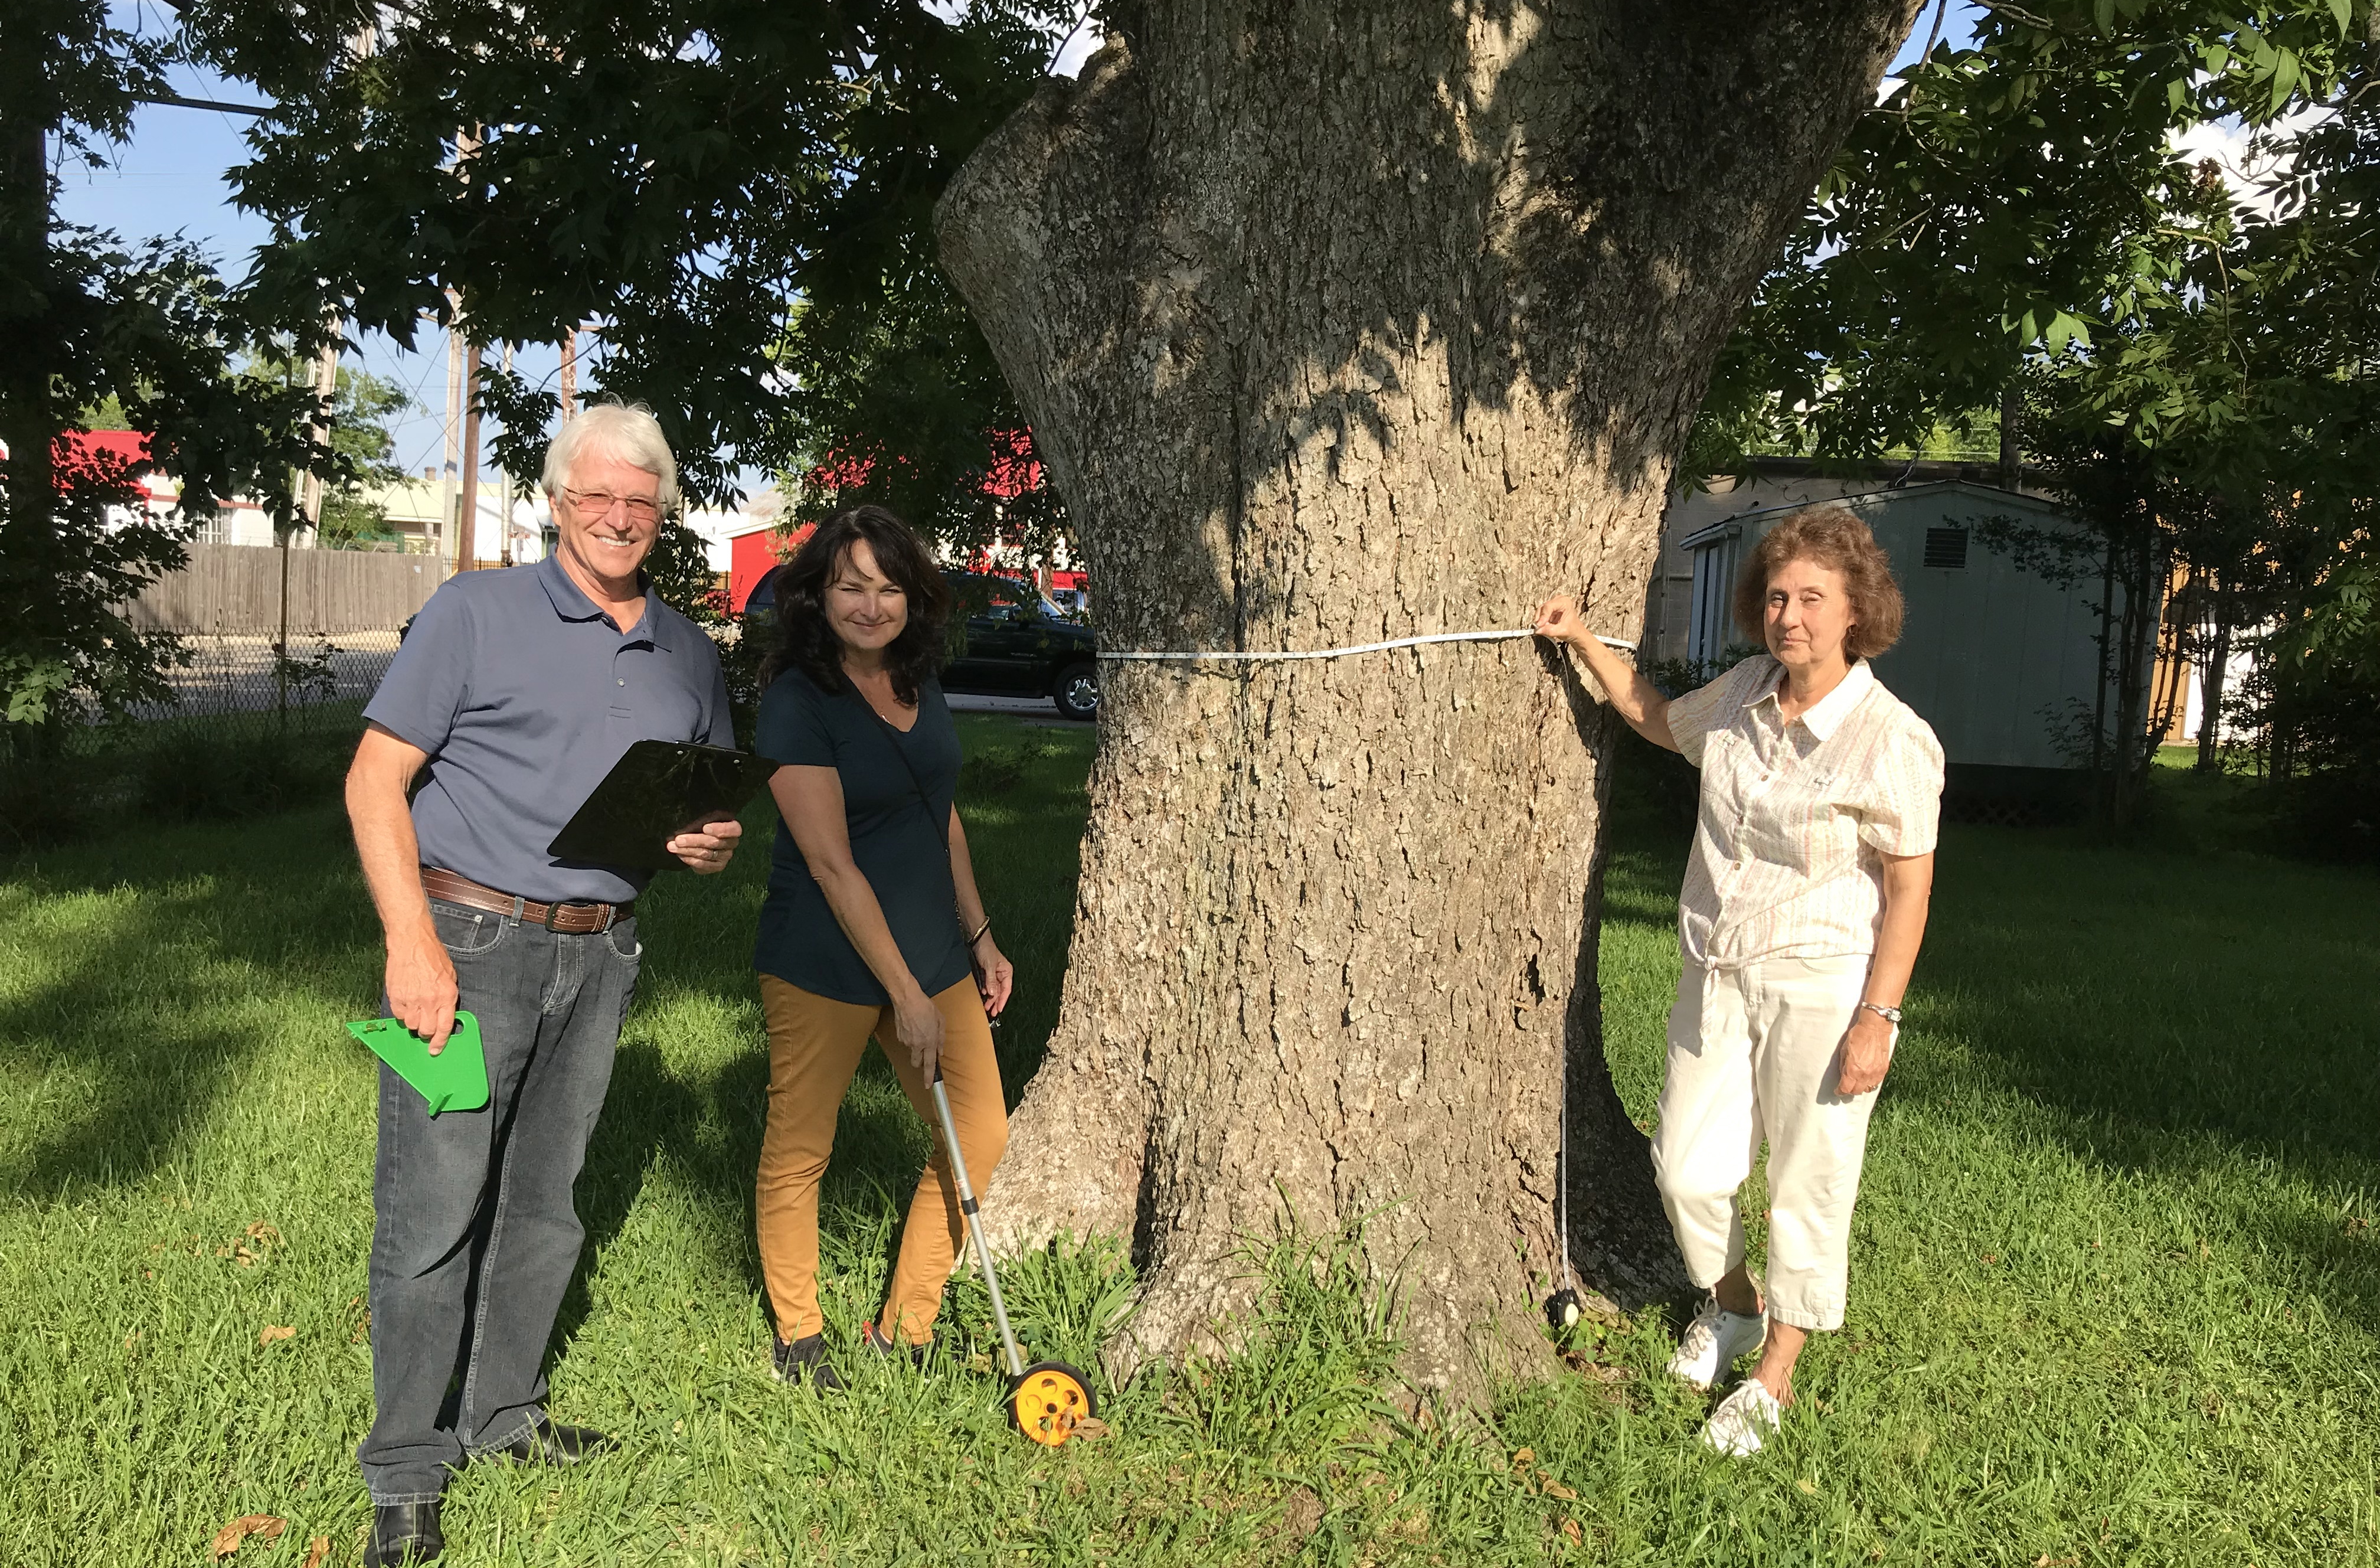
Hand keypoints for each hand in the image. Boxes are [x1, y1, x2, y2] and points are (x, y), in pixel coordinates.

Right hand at [387, 926, 459, 1056]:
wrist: (411, 942)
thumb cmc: (433, 956)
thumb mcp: (450, 976)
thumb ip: (448, 997)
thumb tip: (444, 1015)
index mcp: (447, 996)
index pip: (444, 1027)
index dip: (440, 1042)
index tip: (435, 1050)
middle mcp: (429, 1001)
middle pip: (426, 1030)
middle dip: (426, 1031)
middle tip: (425, 1022)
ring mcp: (411, 999)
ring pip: (410, 1025)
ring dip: (413, 1021)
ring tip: (415, 1007)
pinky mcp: (395, 996)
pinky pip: (397, 1015)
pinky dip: (401, 1012)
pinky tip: (405, 1000)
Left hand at [668, 818, 741, 874]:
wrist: (697, 841)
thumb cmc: (700, 825)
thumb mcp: (702, 817)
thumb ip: (700, 816)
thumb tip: (686, 809)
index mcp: (733, 828)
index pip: (734, 829)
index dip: (721, 829)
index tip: (705, 827)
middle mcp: (732, 842)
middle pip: (716, 842)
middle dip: (695, 841)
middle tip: (678, 839)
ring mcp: (725, 856)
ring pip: (707, 854)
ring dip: (688, 850)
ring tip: (673, 846)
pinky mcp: (717, 866)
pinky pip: (704, 865)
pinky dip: (690, 860)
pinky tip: (680, 855)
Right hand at [893, 988, 945, 1079]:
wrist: (907, 999)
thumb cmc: (926, 1007)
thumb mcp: (941, 1021)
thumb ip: (941, 1038)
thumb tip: (940, 1051)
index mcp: (930, 1042)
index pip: (929, 1064)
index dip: (928, 1077)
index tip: (927, 1086)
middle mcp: (917, 1045)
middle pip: (917, 1062)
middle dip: (920, 1062)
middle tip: (924, 1052)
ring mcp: (906, 1041)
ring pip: (911, 1050)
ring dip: (915, 1045)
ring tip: (919, 1029)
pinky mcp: (899, 1035)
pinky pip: (906, 1041)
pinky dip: (909, 1037)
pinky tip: (912, 1025)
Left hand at [972, 933, 1013, 1018]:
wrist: (977, 940)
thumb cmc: (987, 949)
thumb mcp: (989, 966)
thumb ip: (991, 980)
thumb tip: (992, 994)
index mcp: (1007, 971)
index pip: (1006, 989)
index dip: (1003, 1000)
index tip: (999, 1009)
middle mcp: (1002, 974)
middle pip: (1000, 992)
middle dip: (996, 1002)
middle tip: (992, 1012)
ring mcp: (994, 974)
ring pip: (994, 990)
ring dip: (990, 999)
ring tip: (986, 1007)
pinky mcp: (987, 973)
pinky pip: (988, 986)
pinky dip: (986, 992)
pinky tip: (983, 996)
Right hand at [1532, 594, 1591, 649]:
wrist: (1575, 633)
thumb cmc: (1572, 630)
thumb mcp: (1561, 631)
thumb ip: (1549, 630)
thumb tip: (1537, 630)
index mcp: (1565, 602)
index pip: (1549, 606)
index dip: (1543, 616)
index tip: (1539, 625)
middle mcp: (1558, 600)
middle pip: (1543, 607)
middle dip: (1541, 619)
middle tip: (1540, 628)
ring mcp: (1553, 603)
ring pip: (1540, 611)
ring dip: (1541, 621)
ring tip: (1545, 628)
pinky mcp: (1550, 609)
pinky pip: (1541, 614)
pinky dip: (1542, 621)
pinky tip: (1546, 626)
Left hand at [1835, 1009, 1895, 1096]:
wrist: (1874, 1028)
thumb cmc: (1856, 1037)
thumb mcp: (1843, 1051)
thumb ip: (1843, 1066)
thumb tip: (1842, 1076)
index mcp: (1853, 1070)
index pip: (1845, 1089)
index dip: (1840, 1091)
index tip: (1837, 1090)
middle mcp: (1865, 1074)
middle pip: (1856, 1092)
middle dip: (1850, 1090)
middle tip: (1846, 1086)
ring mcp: (1876, 1073)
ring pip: (1868, 1089)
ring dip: (1861, 1088)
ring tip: (1857, 1082)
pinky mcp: (1884, 1070)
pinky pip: (1876, 1082)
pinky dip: (1871, 1083)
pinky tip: (1867, 1077)